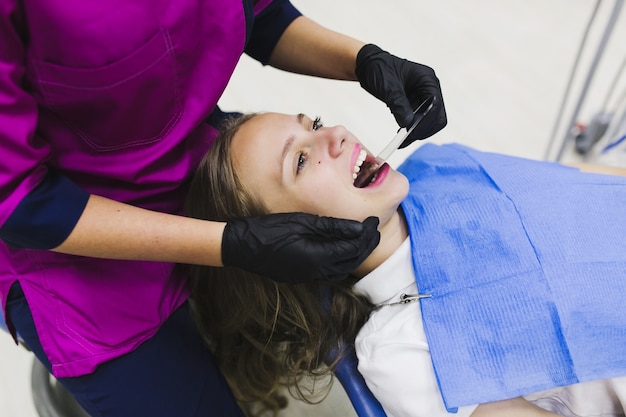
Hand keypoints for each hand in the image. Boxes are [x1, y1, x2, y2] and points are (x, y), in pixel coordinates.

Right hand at [222, 213, 379, 282]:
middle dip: (366, 246)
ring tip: (363, 239)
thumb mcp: (302, 222)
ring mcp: (308, 277)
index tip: (374, 220)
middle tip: (375, 229)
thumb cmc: (268, 230)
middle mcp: (316, 272)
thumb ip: (332, 227)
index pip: (353, 248)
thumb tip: (359, 227)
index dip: (367, 235)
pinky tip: (342, 251)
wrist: (240, 246)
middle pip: (351, 262)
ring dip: (355, 255)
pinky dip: (341, 262)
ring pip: (342, 270)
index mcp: (318, 257)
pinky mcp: (301, 276)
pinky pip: (329, 272)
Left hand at [355, 44, 446, 145]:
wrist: (369, 67)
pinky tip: (401, 135)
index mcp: (427, 79)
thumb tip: (408, 123)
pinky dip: (412, 130)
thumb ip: (398, 103)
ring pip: (430, 122)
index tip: (413, 132)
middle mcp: (429, 89)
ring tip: (402, 140)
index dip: (426, 121)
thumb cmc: (379, 69)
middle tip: (407, 139)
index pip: (436, 105)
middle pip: (437, 116)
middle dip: (424, 129)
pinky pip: (419, 122)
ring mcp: (423, 98)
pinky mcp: (415, 106)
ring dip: (418, 132)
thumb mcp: (387, 86)